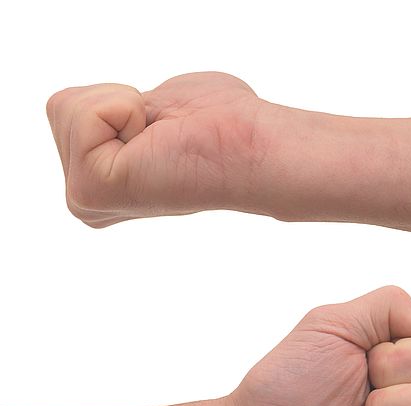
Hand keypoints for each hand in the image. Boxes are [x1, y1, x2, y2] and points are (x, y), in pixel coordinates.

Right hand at [46, 72, 263, 226]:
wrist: (249, 147)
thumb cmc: (218, 127)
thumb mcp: (156, 111)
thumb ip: (125, 116)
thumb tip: (132, 117)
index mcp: (102, 183)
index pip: (69, 110)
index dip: (121, 102)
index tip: (162, 132)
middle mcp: (88, 200)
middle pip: (63, 107)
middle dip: (118, 103)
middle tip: (163, 136)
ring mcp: (85, 200)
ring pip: (67, 107)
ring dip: (124, 106)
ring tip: (161, 140)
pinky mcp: (91, 193)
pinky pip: (81, 113)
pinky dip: (123, 110)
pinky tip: (154, 143)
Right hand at [46, 72, 410, 241]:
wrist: (305, 163)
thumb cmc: (268, 142)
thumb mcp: (203, 114)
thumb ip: (154, 126)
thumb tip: (133, 125)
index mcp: (136, 181)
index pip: (71, 123)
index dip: (119, 110)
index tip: (181, 123)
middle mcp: (118, 190)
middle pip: (66, 118)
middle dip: (128, 106)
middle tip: (192, 123)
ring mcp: (118, 189)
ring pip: (69, 117)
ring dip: (137, 107)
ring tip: (194, 130)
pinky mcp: (128, 181)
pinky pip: (83, 122)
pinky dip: (134, 113)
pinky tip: (187, 133)